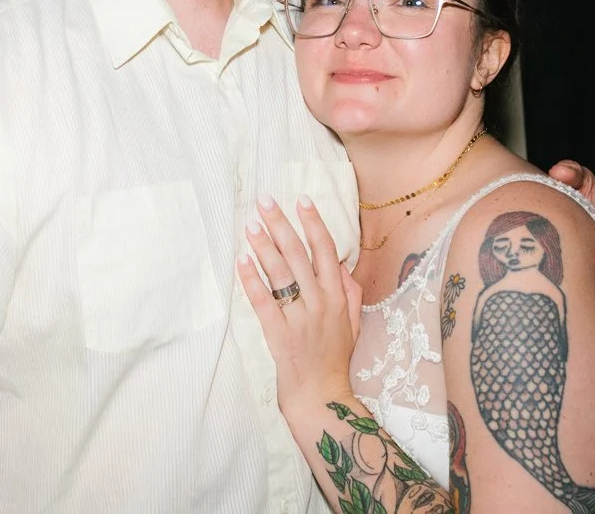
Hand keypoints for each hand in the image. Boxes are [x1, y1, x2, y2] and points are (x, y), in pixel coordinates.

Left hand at [238, 195, 360, 413]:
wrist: (321, 394)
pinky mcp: (279, 334)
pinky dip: (252, 280)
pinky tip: (241, 260)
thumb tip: (340, 262)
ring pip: (280, 274)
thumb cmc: (334, 356)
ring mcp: (300, 318)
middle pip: (299, 255)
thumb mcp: (352, 321)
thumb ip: (349, 290)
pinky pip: (264, 301)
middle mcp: (320, 302)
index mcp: (337, 296)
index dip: (313, 223)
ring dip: (264, 246)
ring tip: (250, 225)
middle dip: (281, 224)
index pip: (325, 250)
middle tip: (264, 201)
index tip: (301, 199)